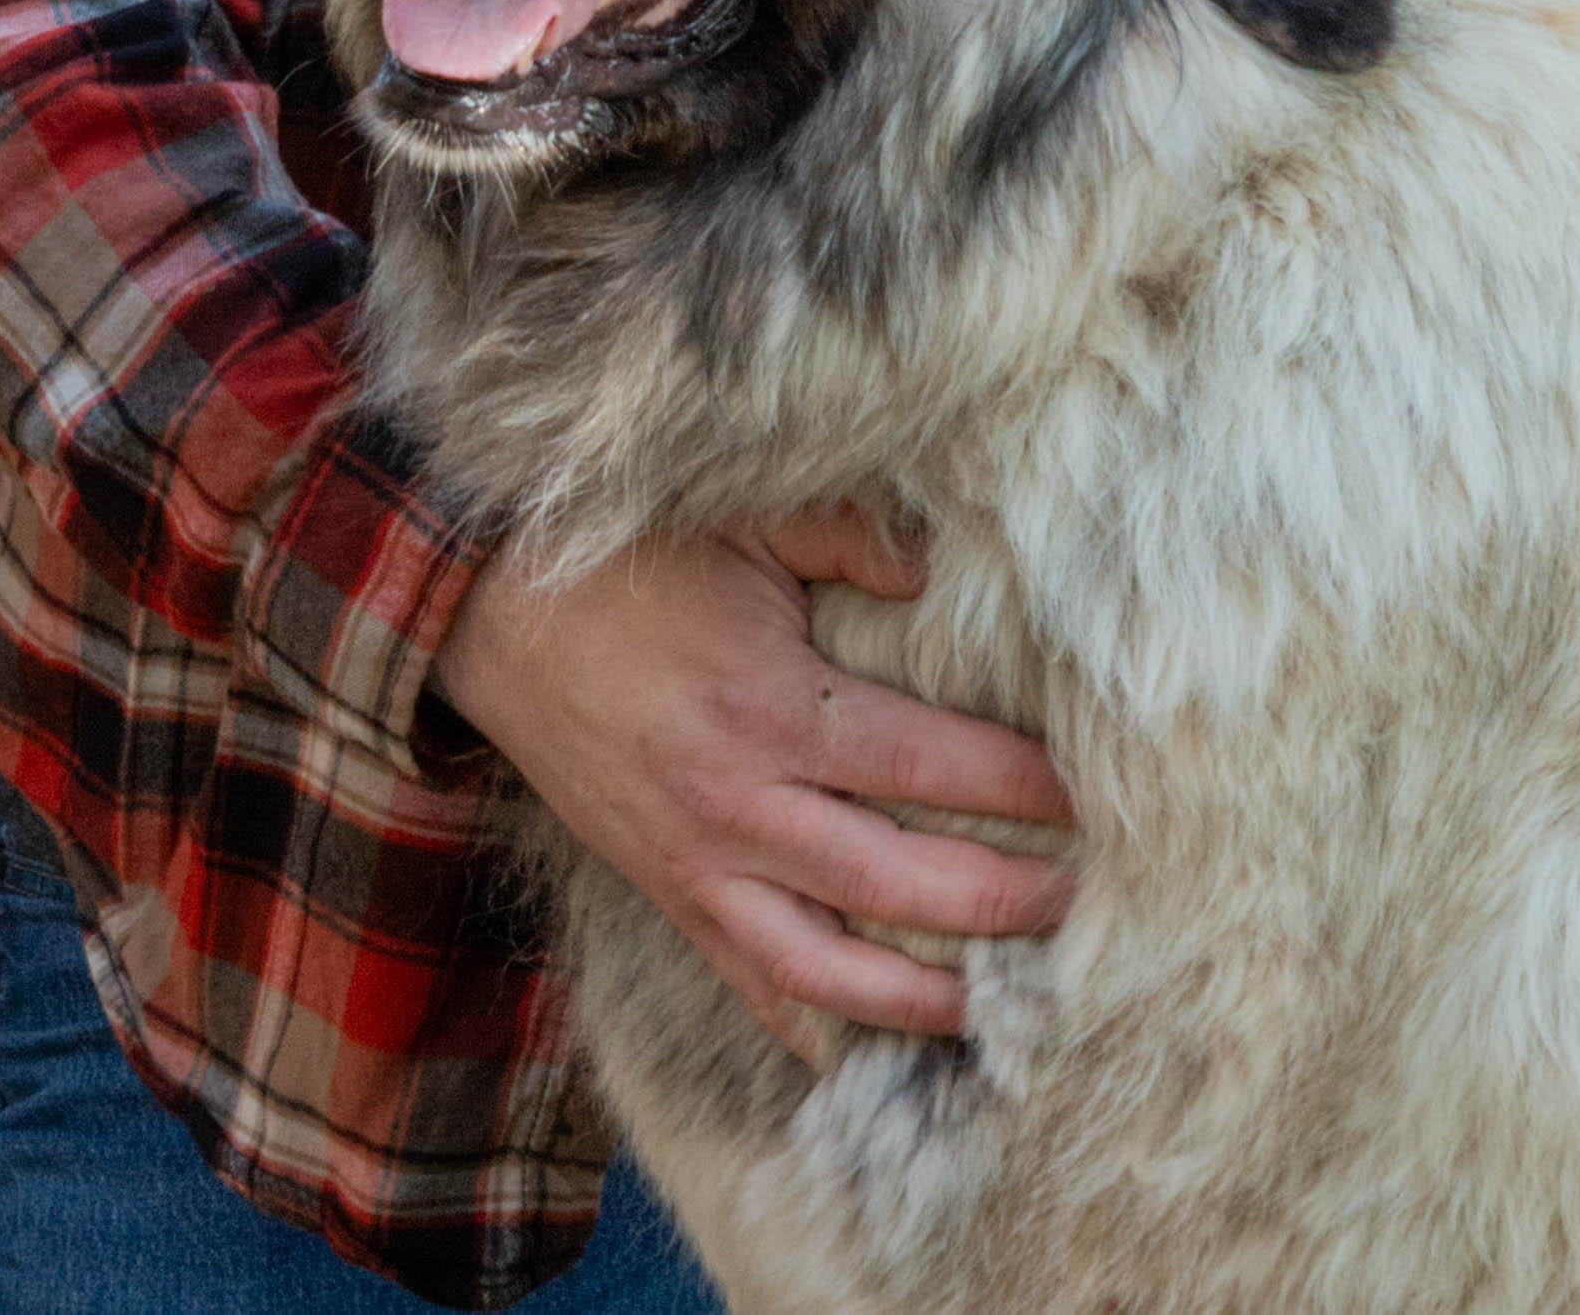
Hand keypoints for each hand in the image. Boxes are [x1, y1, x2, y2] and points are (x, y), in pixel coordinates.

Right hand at [434, 506, 1076, 1067]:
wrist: (487, 614)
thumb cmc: (623, 557)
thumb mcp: (740, 519)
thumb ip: (849, 537)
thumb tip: (941, 568)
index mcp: (769, 707)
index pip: (926, 764)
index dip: (1019, 785)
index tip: (1092, 792)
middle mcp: (741, 806)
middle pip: (898, 887)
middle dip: (1002, 906)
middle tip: (1084, 907)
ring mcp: (700, 868)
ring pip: (829, 971)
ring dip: (925, 1000)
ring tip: (1008, 1008)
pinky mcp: (670, 897)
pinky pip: (753, 989)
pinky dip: (818, 1034)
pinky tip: (881, 1059)